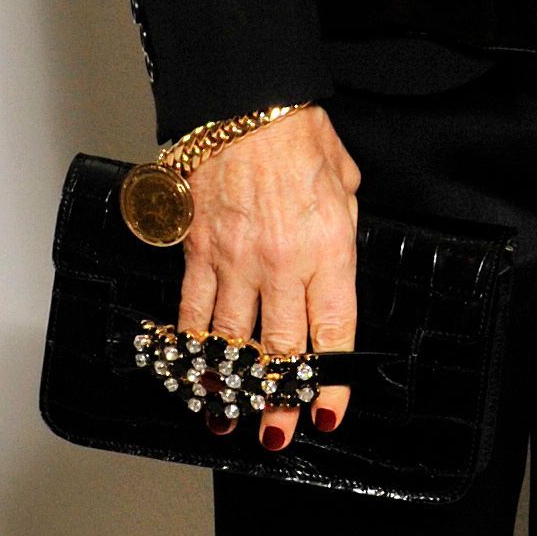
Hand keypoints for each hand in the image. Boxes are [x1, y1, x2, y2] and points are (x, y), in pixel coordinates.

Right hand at [176, 103, 360, 447]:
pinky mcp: (197, 251)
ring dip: (231, 384)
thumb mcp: (345, 187)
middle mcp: (283, 265)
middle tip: (274, 433)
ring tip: (228, 417)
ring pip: (231, 340)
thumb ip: (341, 234)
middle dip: (279, 401)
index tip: (325, 413)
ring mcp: (235, 261)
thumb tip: (334, 262)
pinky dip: (191, 345)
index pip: (333, 333)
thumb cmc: (298, 135)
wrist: (244, 102)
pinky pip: (192, 310)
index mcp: (329, 252)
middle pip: (281, 350)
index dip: (330, 382)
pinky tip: (191, 369)